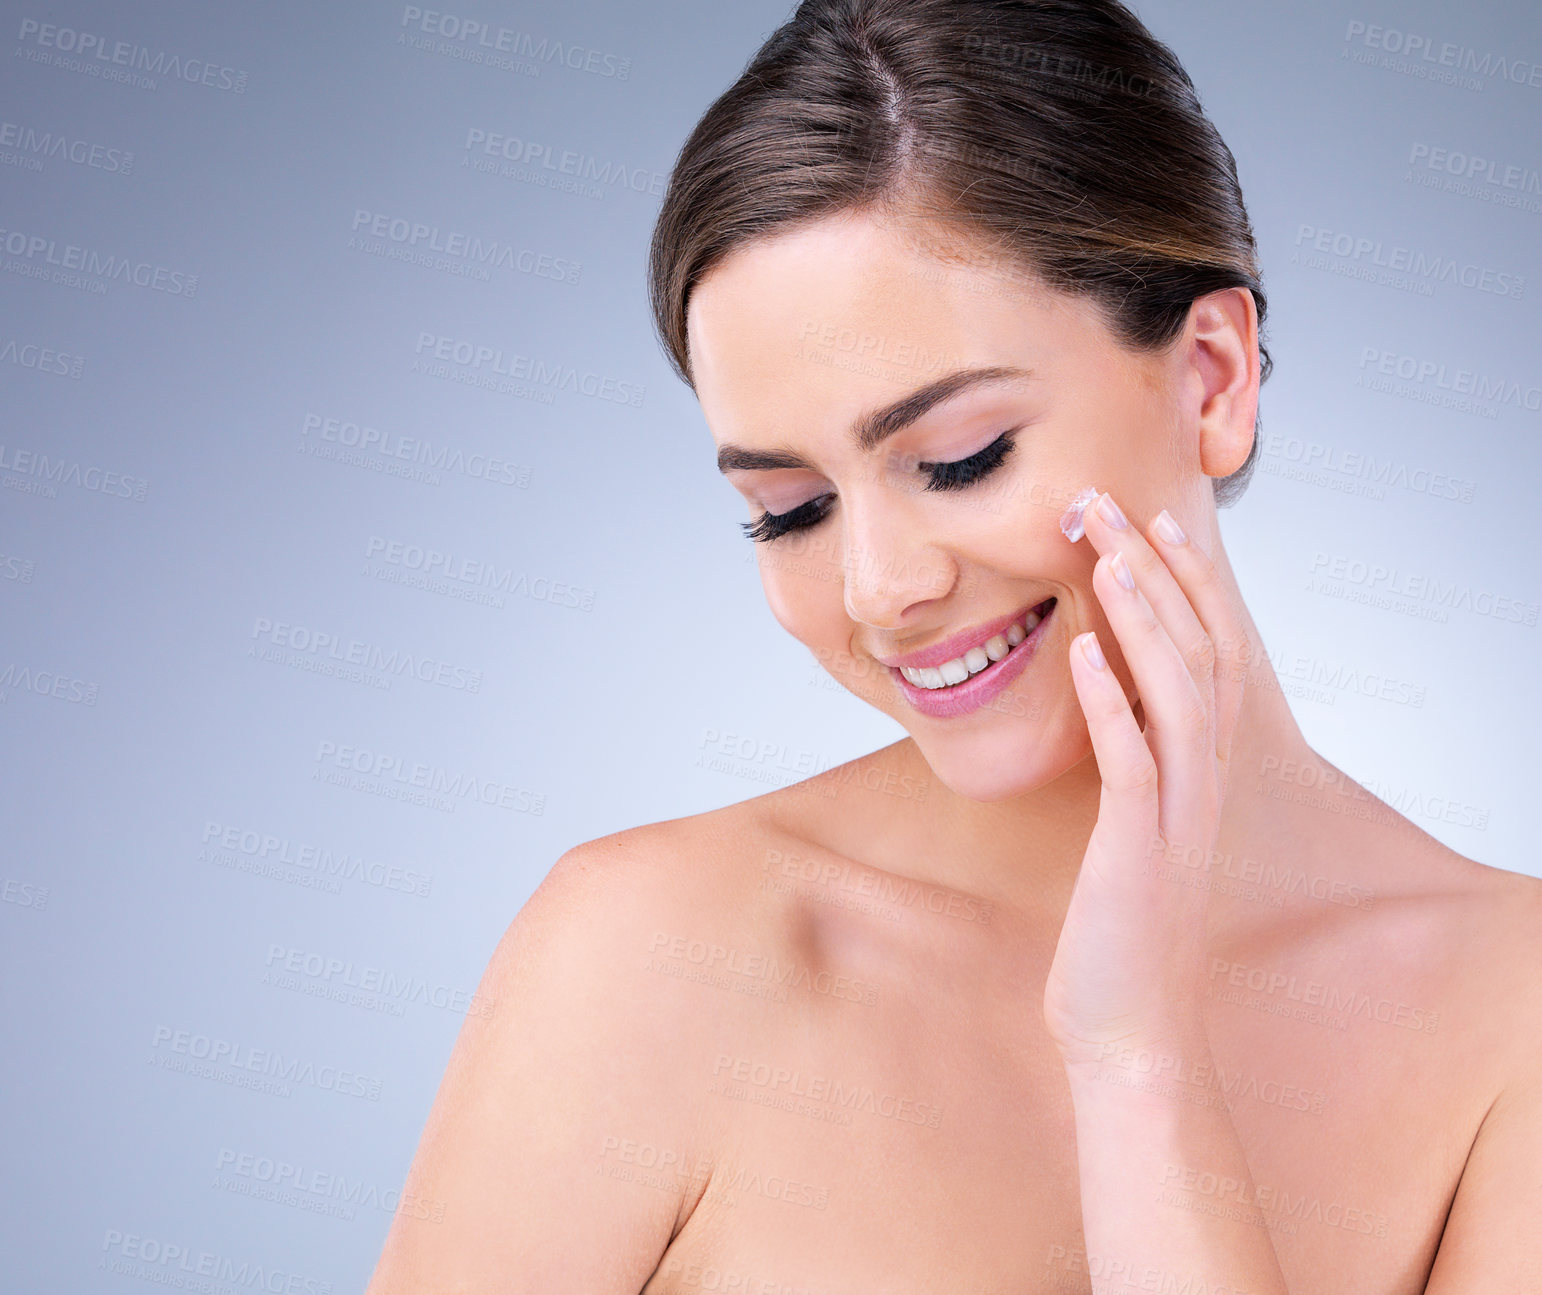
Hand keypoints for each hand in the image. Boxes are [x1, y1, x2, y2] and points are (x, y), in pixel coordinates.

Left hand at [1041, 490, 1250, 1070]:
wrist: (1130, 1028)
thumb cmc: (1119, 929)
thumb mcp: (1130, 829)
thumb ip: (1129, 764)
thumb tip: (1100, 698)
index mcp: (1202, 773)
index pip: (1209, 654)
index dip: (1188, 585)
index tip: (1158, 522)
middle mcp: (1204, 782)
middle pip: (1198, 652)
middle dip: (1158, 574)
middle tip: (1115, 507)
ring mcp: (1178, 814)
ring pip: (1176, 693)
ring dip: (1142, 618)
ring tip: (1105, 555)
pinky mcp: (1137, 848)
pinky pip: (1132, 760)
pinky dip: (1109, 701)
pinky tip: (1080, 651)